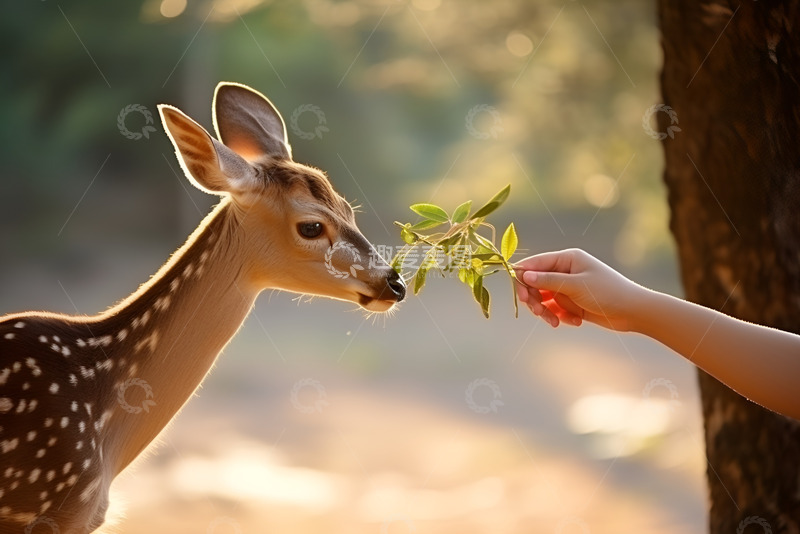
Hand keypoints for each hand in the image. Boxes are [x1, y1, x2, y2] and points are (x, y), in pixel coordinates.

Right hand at [514, 248, 644, 330]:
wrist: (633, 311)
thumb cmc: (607, 293)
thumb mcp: (576, 286)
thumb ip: (548, 281)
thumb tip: (523, 275)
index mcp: (567, 259)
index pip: (535, 264)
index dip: (523, 278)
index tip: (519, 295)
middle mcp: (565, 271)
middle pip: (535, 284)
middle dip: (535, 299)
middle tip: (538, 312)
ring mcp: (568, 288)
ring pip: (544, 299)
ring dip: (547, 312)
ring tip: (555, 322)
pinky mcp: (573, 303)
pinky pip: (556, 310)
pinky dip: (561, 316)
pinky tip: (576, 321)